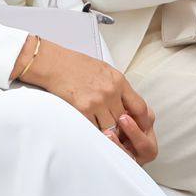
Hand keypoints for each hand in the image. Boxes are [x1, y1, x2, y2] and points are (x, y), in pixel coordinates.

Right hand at [18, 40, 157, 163]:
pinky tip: (88, 126)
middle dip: (121, 128)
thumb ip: (117, 87)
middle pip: (124, 120)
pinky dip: (92, 130)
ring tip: (100, 129)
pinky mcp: (83, 109)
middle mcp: (110, 91)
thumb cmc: (75, 65)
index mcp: (118, 80)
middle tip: (116, 132)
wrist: (54, 63)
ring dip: (106, 131)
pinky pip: (94, 128)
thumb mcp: (103, 70)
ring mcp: (97, 101)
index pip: (140, 107)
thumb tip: (126, 104)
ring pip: (110, 128)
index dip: (141, 121)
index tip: (139, 127)